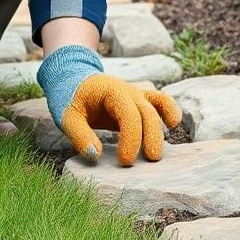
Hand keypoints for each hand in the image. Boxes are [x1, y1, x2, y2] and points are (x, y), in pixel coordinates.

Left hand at [37, 44, 181, 165]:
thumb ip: (79, 136)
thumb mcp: (67, 117)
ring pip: (158, 105)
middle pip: (148, 112)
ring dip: (161, 127)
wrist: (71, 78)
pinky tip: (172, 124)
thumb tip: (95, 156)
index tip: (125, 162)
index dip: (131, 139)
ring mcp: (136, 93)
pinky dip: (169, 110)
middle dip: (151, 137)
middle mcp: (128, 90)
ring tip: (158, 152)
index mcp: (111, 91)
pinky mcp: (139, 100)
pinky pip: (160, 101)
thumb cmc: (68, 98)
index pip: (129, 115)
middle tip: (149, 162)